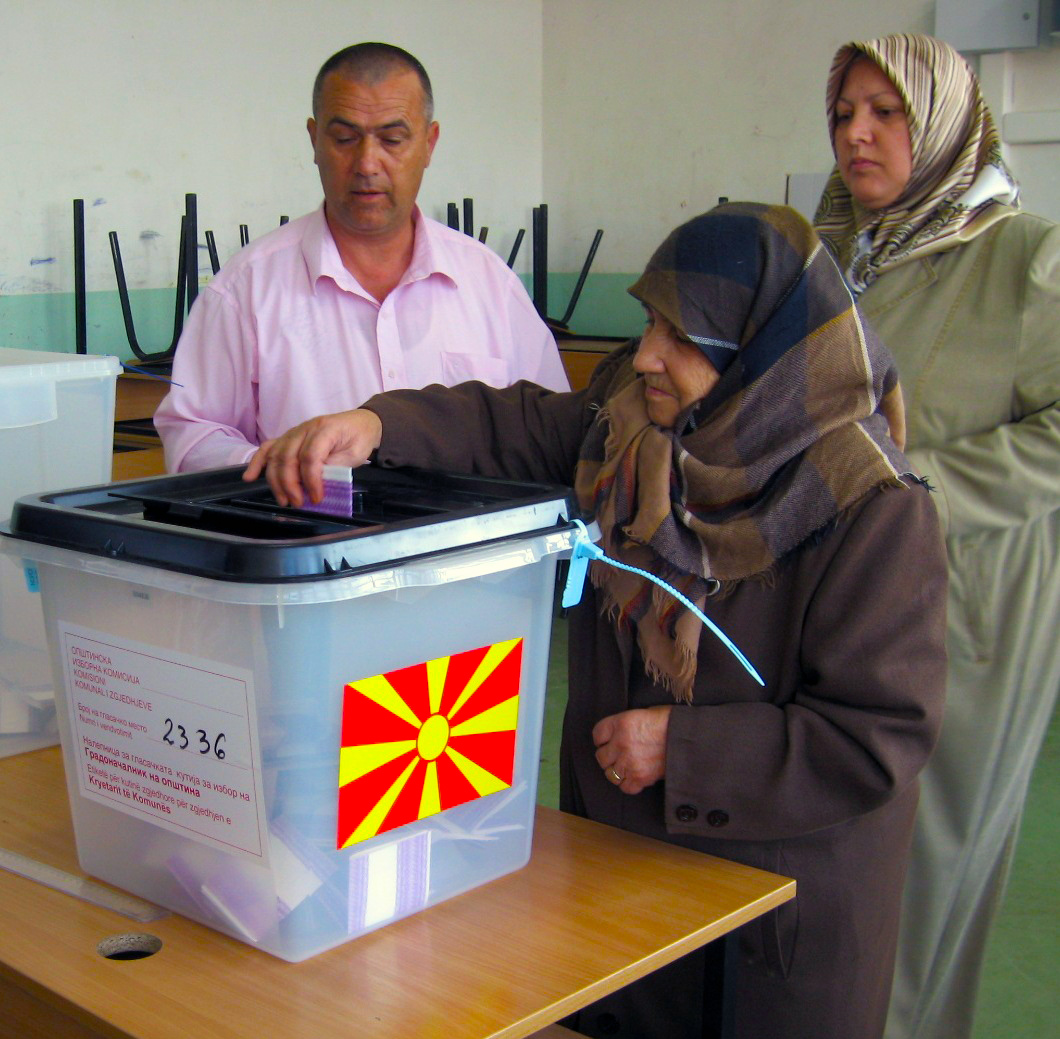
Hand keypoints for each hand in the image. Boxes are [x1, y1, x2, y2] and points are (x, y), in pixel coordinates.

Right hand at [242, 409, 382, 506]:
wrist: (361, 422)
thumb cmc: (359, 438)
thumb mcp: (356, 454)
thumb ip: (337, 466)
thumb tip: (319, 482)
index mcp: (325, 430)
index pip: (310, 456)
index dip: (311, 480)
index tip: (316, 498)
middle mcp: (306, 429)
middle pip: (288, 457)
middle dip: (290, 484)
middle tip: (298, 503)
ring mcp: (294, 432)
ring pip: (276, 456)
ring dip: (275, 481)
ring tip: (283, 500)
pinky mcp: (288, 438)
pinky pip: (268, 448)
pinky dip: (257, 463)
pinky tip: (249, 477)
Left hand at [592, 706, 670, 794]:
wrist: (687, 736)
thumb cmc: (668, 722)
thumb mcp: (642, 713)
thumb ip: (624, 725)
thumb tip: (615, 736)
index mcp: (620, 723)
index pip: (597, 734)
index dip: (602, 739)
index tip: (607, 742)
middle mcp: (621, 743)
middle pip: (600, 757)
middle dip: (609, 757)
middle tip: (619, 755)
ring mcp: (629, 762)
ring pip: (610, 774)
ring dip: (617, 771)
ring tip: (628, 766)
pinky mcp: (641, 777)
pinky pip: (625, 787)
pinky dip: (629, 784)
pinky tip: (636, 776)